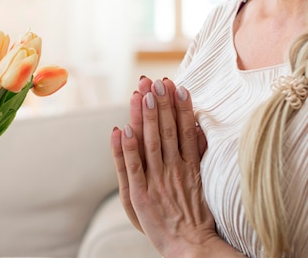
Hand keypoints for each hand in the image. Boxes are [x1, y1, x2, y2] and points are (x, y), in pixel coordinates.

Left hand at [111, 81, 225, 256]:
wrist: (192, 247)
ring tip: (142, 95)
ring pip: (149, 143)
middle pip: (167, 131)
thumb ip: (197, 153)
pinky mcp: (140, 193)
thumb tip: (198, 125)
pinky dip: (127, 148)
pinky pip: (133, 167)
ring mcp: (156, 181)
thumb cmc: (195, 214)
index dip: (180, 107)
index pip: (184, 129)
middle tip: (157, 81)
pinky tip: (123, 129)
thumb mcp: (201, 180)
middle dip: (161, 105)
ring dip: (145, 118)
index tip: (177, 84)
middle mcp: (173, 169)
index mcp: (188, 165)